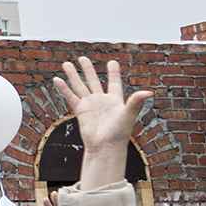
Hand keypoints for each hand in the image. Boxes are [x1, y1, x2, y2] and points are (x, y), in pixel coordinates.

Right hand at [51, 58, 154, 189]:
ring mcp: (90, 105)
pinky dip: (64, 89)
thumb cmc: (119, 133)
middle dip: (88, 69)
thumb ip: (136, 102)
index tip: (112, 62)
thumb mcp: (128, 114)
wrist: (105, 147)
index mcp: (115, 100)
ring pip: (80, 86)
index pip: (114, 82)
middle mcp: (101, 101)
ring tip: (66, 64)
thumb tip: (149, 92)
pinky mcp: (80, 111)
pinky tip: (57, 79)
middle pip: (93, 81)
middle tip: (82, 58)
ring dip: (73, 75)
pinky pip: (71, 97)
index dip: (113, 72)